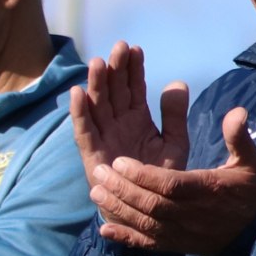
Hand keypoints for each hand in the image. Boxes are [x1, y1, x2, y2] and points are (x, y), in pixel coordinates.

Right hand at [71, 41, 189, 181]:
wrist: (148, 209)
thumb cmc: (159, 176)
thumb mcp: (174, 143)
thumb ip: (175, 115)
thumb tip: (178, 82)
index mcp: (137, 118)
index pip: (134, 88)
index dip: (134, 69)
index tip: (136, 49)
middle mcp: (117, 123)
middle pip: (114, 91)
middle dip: (115, 69)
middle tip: (119, 46)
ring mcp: (103, 137)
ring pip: (97, 106)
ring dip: (95, 84)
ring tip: (97, 62)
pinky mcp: (92, 154)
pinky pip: (84, 131)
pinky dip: (79, 112)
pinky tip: (78, 92)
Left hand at [90, 108, 255, 255]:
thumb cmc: (251, 193)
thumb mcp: (251, 162)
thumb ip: (238, 137)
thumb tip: (237, 111)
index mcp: (206, 189)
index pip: (169, 184)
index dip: (142, 175)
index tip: (120, 162)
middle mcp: (190, 214)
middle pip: (150, 204)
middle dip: (122, 189)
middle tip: (100, 173)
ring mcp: (181, 233)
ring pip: (145, 223)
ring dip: (118, 209)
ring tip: (96, 193)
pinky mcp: (176, 245)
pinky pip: (147, 244)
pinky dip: (125, 238)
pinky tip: (105, 230)